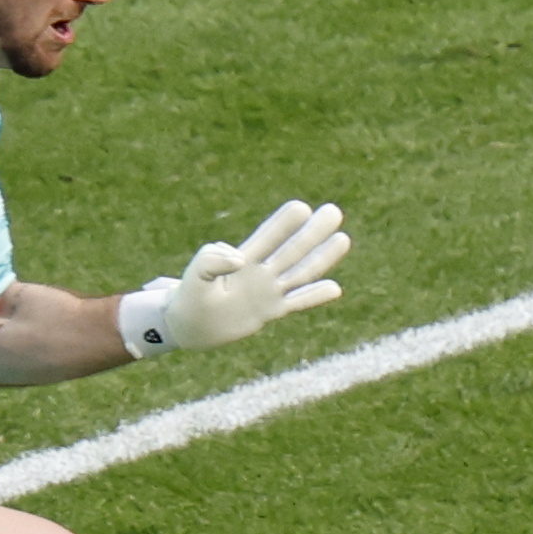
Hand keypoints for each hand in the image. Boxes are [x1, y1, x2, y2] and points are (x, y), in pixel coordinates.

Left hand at [162, 200, 349, 349]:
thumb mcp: (194, 274)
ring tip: (343, 238)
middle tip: (334, 211)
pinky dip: (315, 296)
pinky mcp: (270, 312)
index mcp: (242, 260)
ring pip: (301, 272)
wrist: (189, 325)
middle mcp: (260, 273)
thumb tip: (242, 261)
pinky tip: (335, 288)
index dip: (284, 224)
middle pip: (292, 249)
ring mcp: (268, 292)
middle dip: (313, 232)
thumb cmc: (189, 296)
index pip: (268, 237)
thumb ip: (212, 260)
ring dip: (323, 257)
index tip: (301, 208)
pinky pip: (297, 303)